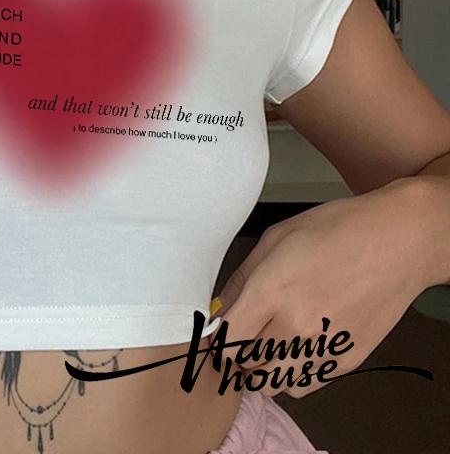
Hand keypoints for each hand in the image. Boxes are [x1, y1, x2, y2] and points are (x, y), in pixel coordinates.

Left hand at [215, 178, 438, 397]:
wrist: (396, 240)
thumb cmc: (337, 229)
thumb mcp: (276, 237)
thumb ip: (242, 276)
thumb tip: (219, 305)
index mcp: (272, 290)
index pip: (228, 339)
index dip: (217, 338)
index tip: (218, 332)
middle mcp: (296, 324)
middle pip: (247, 364)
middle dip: (237, 353)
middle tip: (242, 336)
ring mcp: (324, 346)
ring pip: (274, 383)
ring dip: (263, 368)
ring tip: (266, 345)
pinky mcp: (348, 359)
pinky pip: (305, 385)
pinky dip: (292, 375)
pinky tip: (294, 350)